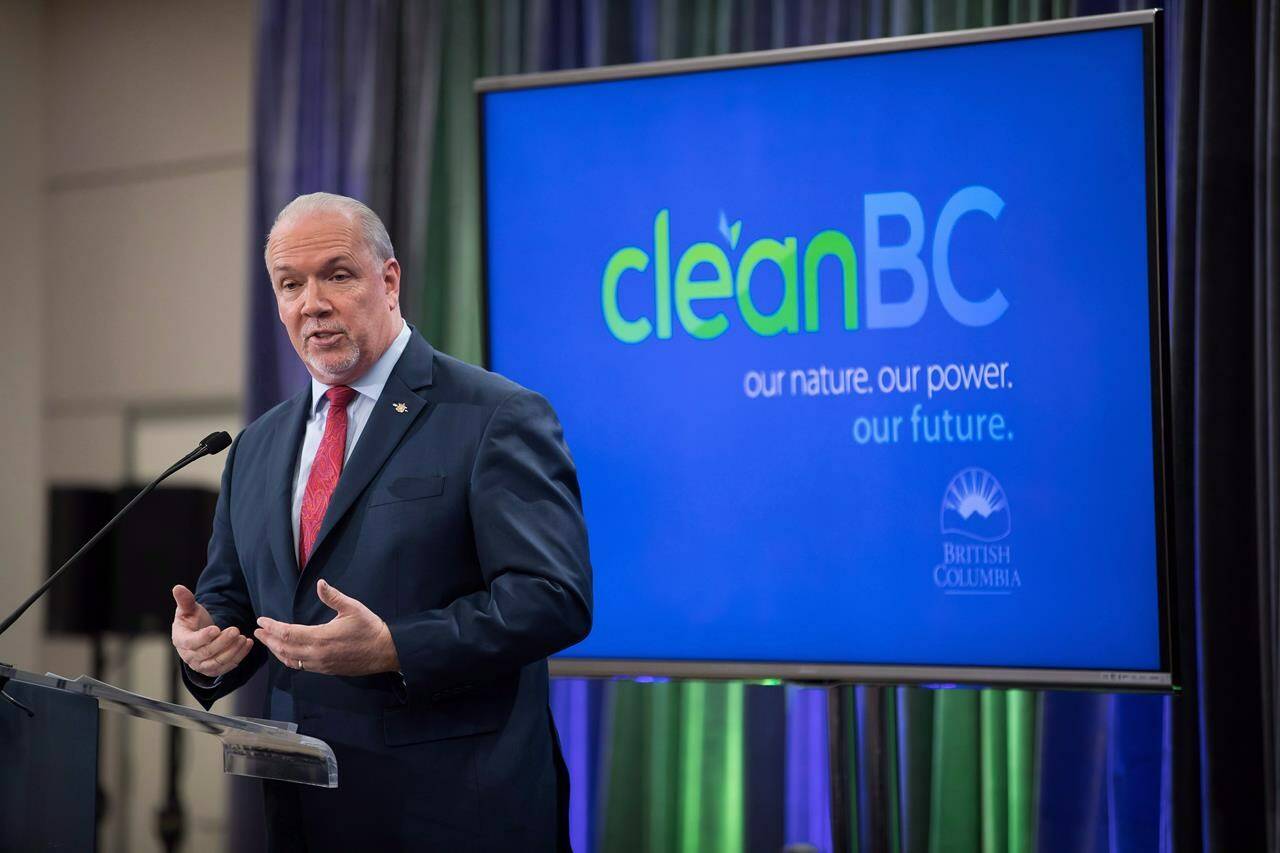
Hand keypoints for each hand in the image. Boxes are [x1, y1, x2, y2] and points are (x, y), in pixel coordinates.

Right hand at [171, 585, 253, 677]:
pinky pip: (228, 666)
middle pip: (207, 653)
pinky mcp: (214, 669)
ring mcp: (202, 665)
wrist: (199, 634)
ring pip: (218, 662)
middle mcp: (189, 656)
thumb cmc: (192, 620)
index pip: (191, 642)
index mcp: (181, 640)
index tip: (216, 628)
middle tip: (236, 630)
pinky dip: (239, 656)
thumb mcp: (188, 609)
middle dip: (223, 642)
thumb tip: (177, 587)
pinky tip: (248, 643)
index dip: (203, 637)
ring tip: (243, 637)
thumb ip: (185, 600)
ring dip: (232, 650)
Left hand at [254, 580, 399, 676]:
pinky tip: (285, 653)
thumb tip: (320, 583)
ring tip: (267, 642)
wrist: (384, 651)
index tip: (261, 620)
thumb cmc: (369, 628)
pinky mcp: (326, 670)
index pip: (288, 633)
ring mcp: (320, 664)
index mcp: (321, 637)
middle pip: (284, 648)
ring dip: (276, 650)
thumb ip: (333, 597)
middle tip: (257, 631)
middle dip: (268, 639)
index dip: (272, 627)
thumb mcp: (352, 608)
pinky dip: (288, 659)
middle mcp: (317, 654)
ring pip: (290, 660)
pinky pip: (300, 666)